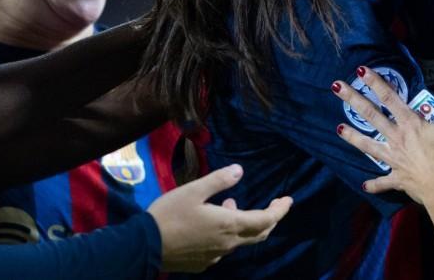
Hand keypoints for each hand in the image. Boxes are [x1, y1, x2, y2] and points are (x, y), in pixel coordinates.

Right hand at [147, 164, 291, 272]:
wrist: (145, 246)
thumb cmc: (170, 214)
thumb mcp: (194, 190)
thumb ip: (219, 180)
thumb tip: (240, 170)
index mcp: (230, 225)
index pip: (266, 220)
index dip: (280, 210)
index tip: (289, 200)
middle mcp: (228, 244)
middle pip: (259, 234)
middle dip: (270, 219)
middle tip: (275, 205)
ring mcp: (215, 256)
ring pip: (240, 241)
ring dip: (243, 223)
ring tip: (231, 204)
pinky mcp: (202, 263)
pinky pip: (223, 248)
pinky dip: (227, 234)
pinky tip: (213, 224)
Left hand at [331, 68, 433, 204]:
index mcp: (411, 125)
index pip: (390, 99)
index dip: (376, 83)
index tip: (360, 71)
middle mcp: (397, 139)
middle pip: (372, 116)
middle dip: (353, 100)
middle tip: (336, 87)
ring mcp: (394, 159)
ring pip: (369, 146)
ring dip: (353, 137)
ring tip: (338, 129)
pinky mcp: (397, 178)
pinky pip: (383, 182)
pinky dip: (374, 184)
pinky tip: (364, 185)